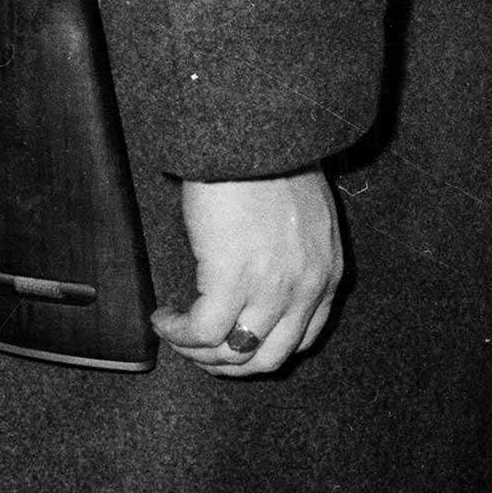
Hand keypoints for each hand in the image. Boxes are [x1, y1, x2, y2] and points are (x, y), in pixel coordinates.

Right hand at [151, 170, 342, 376]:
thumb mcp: (305, 214)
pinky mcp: (232, 279)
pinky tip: (163, 319)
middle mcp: (307, 289)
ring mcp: (272, 287)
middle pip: (268, 360)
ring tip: (177, 334)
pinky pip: (201, 331)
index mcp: (328, 273)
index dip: (262, 350)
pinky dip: (177, 333)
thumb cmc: (274, 155)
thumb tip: (263, 275)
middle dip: (229, 364)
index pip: (301, 339)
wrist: (255, 129)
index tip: (234, 343)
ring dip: (199, 354)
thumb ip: (296, 253)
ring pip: (233, 354)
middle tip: (200, 352)